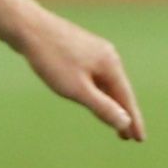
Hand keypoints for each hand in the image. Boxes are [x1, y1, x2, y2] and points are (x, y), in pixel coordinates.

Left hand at [18, 13, 145, 140]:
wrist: (28, 28)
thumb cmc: (52, 60)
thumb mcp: (77, 89)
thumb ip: (102, 107)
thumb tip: (125, 122)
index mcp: (110, 65)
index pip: (126, 98)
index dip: (133, 121)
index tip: (140, 139)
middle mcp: (107, 55)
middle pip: (119, 90)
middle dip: (124, 114)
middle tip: (129, 138)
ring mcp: (94, 51)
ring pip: (107, 83)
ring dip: (111, 103)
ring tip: (113, 122)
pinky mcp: (80, 49)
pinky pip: (96, 76)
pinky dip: (99, 92)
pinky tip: (94, 97)